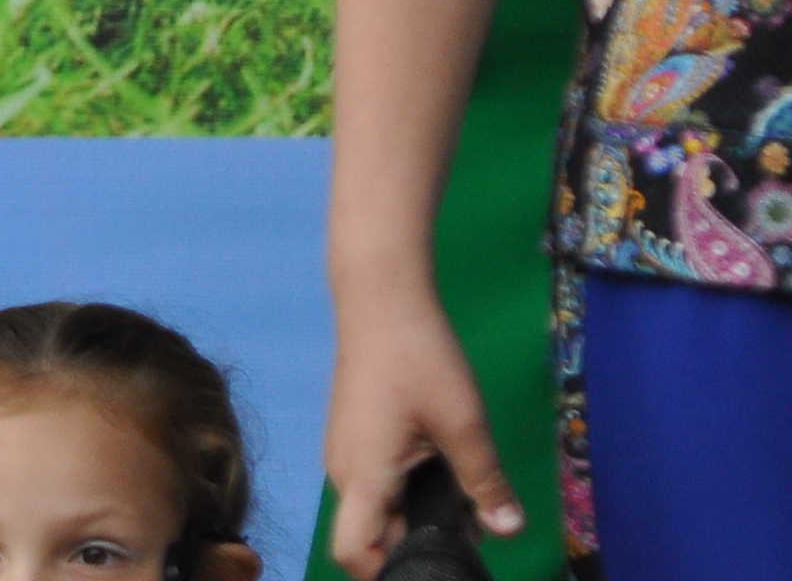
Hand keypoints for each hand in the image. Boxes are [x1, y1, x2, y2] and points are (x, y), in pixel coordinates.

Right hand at [323, 292, 525, 579]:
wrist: (381, 298)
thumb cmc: (417, 357)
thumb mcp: (464, 424)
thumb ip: (485, 484)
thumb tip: (508, 531)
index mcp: (364, 475)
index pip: (354, 552)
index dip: (390, 572)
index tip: (438, 567)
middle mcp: (345, 471)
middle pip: (372, 535)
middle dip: (420, 545)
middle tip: (474, 533)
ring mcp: (346, 452)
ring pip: (377, 509)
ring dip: (417, 517)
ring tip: (468, 502)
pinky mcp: (355, 437)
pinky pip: (376, 483)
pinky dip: (408, 492)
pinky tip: (446, 471)